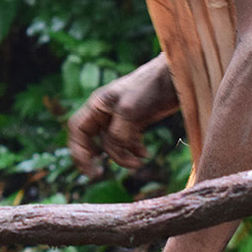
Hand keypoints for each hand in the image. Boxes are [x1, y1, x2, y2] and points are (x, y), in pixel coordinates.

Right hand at [68, 57, 177, 178]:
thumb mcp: (129, 108)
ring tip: (138, 162)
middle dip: (98, 158)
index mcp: (97, 106)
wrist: (174, 77)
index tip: (89, 167)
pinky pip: (128, 143)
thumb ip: (119, 132)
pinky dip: (134, 151)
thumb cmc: (149, 85)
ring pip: (112, 145)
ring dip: (122, 157)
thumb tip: (115, 150)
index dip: (77, 150)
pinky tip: (145, 154)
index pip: (77, 130)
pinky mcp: (135, 123)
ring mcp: (120, 119)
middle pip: (92, 141)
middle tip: (100, 174)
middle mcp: (105, 113)